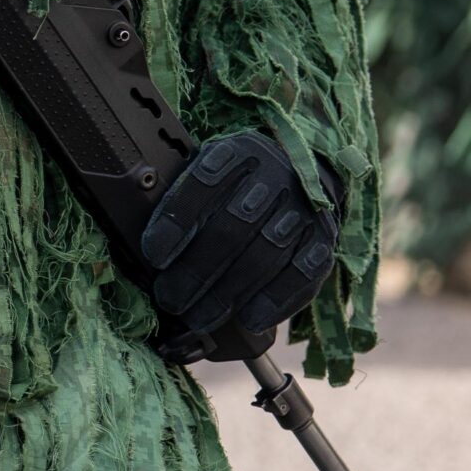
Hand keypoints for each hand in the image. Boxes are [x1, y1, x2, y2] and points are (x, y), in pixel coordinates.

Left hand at [141, 133, 339, 362]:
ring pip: (264, 255)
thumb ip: (185, 195)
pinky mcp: (325, 238)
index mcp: (237, 151)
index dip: (175, 222)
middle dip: (196, 270)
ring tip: (199, 318)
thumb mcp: (209, 168)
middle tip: (170, 299)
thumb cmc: (239, 179)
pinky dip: (274, 300)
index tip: (154, 257)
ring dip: (228, 293)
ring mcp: (304, 207)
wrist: (305, 169)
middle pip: (231, 227)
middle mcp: (275, 175)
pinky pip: (302, 274)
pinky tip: (248, 319)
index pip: (200, 183)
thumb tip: (146, 243)